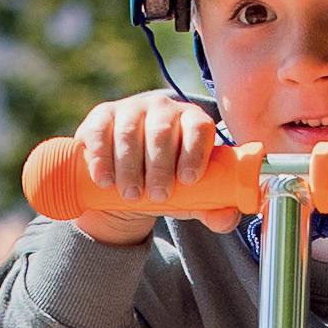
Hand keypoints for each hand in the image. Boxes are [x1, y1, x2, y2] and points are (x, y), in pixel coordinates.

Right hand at [72, 91, 240, 244]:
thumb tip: (227, 220)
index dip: (195, 152)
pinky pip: (100, 131)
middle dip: (160, 166)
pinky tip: (104, 179)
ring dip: (130, 166)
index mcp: (192, 120)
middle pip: (162, 131)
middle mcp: (163, 108)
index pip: (199, 127)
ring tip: (132, 195)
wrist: (130, 180)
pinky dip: (101, 156)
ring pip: (130, 132)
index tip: (188, 180)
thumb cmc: (169, 182)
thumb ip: (213, 208)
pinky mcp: (102, 116)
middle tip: (159, 196)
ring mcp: (131, 109)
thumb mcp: (192, 196)